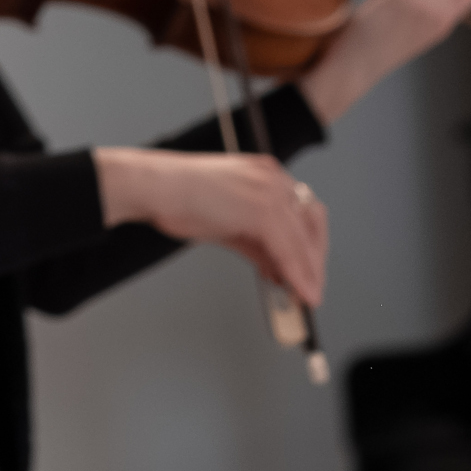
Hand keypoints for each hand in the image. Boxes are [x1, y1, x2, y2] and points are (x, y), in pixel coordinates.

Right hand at [92, 147, 327, 304]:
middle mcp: (273, 177)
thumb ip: (258, 245)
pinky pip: (287, 249)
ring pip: (302, 239)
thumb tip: (278, 270)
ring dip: (308, 272)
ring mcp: (268, 191)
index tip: (310, 269)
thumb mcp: (229, 224)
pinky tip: (298, 291)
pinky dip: (296, 273)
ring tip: (307, 297)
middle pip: (312, 222)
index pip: (303, 211)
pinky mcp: (261, 210)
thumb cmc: (180, 200)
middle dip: (315, 259)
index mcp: (266, 173)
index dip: (309, 244)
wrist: (154, 188)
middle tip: (311, 288)